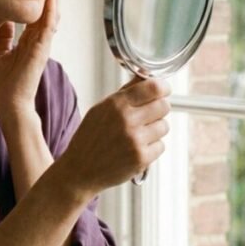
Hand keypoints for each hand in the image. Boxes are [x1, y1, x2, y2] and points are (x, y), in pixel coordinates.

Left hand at [0, 0, 58, 120]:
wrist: (9, 104)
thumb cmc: (5, 85)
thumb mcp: (1, 54)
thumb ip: (5, 38)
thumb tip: (4, 22)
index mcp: (29, 41)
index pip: (37, 15)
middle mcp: (38, 41)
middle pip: (47, 12)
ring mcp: (41, 45)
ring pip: (51, 15)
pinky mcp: (41, 49)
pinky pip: (48, 26)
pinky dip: (51, 11)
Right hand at [57, 76, 171, 197]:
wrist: (79, 170)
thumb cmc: (90, 138)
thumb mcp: (101, 108)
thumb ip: (126, 92)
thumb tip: (146, 75)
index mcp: (116, 104)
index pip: (153, 88)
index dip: (163, 88)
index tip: (164, 90)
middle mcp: (127, 120)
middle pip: (163, 106)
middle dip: (159, 109)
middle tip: (148, 115)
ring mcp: (135, 140)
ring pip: (164, 126)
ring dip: (155, 130)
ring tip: (138, 135)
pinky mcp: (141, 158)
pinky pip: (161, 146)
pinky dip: (152, 147)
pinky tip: (136, 149)